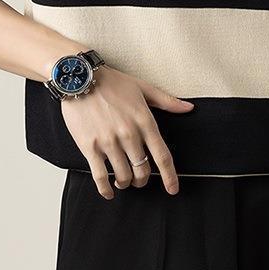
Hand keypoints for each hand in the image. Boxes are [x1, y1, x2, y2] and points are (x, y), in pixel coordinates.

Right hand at [60, 66, 193, 198]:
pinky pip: (100, 176)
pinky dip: (105, 188)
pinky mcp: (89, 147)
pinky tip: (108, 191)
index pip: (162, 156)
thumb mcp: (143, 88)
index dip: (170, 177)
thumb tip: (189, 108)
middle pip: (143, 171)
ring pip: (123, 176)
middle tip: (139, 180)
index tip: (173, 189)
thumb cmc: (112, 82)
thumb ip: (167, 101)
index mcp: (145, 122)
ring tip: (122, 181)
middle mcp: (129, 134)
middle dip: (142, 180)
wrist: (79, 78)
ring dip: (125, 183)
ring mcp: (108, 142)